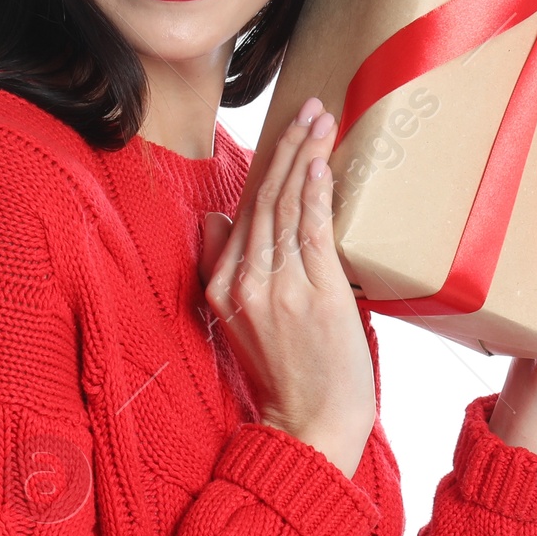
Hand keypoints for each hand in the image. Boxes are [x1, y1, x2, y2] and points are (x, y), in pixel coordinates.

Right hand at [201, 97, 376, 477]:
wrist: (310, 428)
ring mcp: (276, 288)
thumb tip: (215, 219)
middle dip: (287, 147)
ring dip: (304, 157)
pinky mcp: (313, 295)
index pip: (244, 212)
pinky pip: (308, 231)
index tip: (286, 130)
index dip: (266, 167)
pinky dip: (313, 194)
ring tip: (321, 121)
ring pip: (285, 208)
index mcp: (222, 286)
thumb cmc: (290, 378)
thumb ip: (225, 268)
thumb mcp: (241, 321)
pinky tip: (320, 164)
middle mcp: (243, 282)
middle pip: (263, 200)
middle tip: (309, 107)